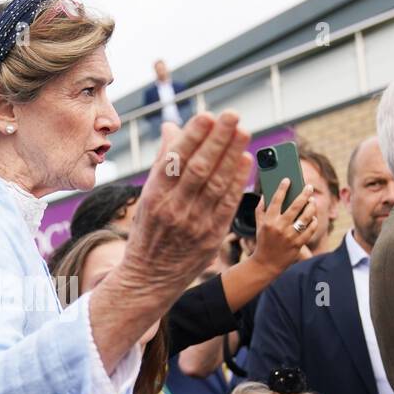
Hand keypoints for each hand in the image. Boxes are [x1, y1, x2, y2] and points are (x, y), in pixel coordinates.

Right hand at [90, 112, 251, 371]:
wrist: (150, 277)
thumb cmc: (149, 230)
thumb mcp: (147, 196)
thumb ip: (163, 161)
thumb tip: (173, 127)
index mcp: (155, 195)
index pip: (177, 159)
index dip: (194, 136)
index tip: (207, 115)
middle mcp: (174, 208)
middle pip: (200, 168)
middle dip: (218, 140)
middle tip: (232, 116)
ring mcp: (194, 223)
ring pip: (217, 184)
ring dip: (233, 156)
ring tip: (244, 132)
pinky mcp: (212, 236)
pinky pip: (228, 204)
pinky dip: (238, 181)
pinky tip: (245, 161)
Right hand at [251, 178, 318, 276]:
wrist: (266, 264)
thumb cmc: (263, 242)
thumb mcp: (259, 225)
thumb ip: (260, 209)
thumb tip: (265, 194)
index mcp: (269, 221)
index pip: (276, 200)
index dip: (282, 188)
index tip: (288, 179)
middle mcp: (280, 227)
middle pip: (295, 206)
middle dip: (304, 194)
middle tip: (308, 187)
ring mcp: (290, 236)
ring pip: (305, 217)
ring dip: (311, 207)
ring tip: (312, 201)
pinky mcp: (298, 244)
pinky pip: (310, 230)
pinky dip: (313, 222)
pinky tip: (313, 217)